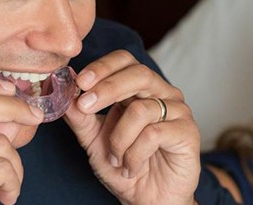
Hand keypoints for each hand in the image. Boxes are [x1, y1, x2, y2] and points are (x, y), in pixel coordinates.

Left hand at [64, 50, 199, 204]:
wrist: (146, 200)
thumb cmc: (122, 165)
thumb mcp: (93, 139)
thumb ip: (80, 114)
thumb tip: (65, 86)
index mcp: (138, 88)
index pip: (124, 61)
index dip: (102, 67)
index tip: (80, 82)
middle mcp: (160, 93)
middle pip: (138, 73)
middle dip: (107, 88)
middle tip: (85, 105)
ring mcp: (177, 110)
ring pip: (141, 109)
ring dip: (119, 138)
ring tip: (115, 158)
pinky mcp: (188, 131)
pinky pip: (154, 133)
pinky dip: (134, 153)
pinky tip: (131, 167)